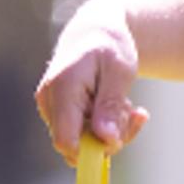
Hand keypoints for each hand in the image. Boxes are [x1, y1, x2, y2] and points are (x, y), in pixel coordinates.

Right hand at [30, 4, 148, 160]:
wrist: (95, 33)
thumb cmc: (110, 48)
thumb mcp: (119, 72)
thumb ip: (110, 105)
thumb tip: (106, 139)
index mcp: (62, 88)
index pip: (65, 139)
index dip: (92, 150)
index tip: (120, 138)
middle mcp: (49, 101)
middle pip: (76, 145)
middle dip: (110, 137)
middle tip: (134, 113)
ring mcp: (50, 108)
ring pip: (82, 142)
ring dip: (112, 130)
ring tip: (127, 104)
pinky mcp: (58, 112)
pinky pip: (83, 133)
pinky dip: (106, 127)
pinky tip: (121, 108)